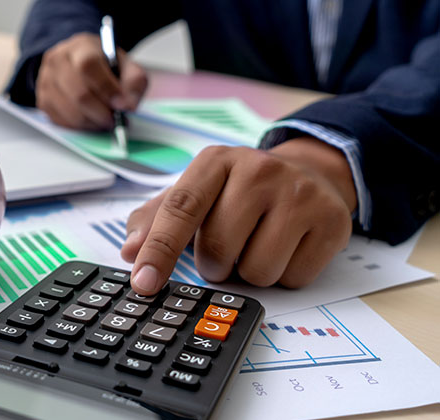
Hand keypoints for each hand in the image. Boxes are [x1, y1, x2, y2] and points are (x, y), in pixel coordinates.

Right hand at [36, 32, 147, 129]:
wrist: (77, 65)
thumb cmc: (103, 66)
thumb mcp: (126, 66)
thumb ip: (134, 82)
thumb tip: (128, 106)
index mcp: (80, 46)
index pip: (88, 66)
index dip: (106, 88)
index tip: (122, 105)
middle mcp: (57, 61)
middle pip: (79, 93)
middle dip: (102, 112)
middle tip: (115, 119)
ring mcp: (46, 82)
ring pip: (71, 111)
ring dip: (93, 122)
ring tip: (105, 120)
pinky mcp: (43, 101)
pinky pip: (63, 122)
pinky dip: (81, 127)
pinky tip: (91, 120)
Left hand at [121, 137, 356, 294]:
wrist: (310, 173)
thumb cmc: (241, 190)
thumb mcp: (197, 191)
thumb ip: (157, 217)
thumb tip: (130, 250)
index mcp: (217, 161)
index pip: (181, 208)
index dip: (158, 249)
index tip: (143, 283)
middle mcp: (259, 170)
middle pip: (218, 250)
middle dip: (215, 264)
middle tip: (226, 247)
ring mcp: (300, 194)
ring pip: (257, 271)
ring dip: (250, 272)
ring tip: (257, 243)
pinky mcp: (332, 221)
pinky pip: (293, 278)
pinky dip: (284, 275)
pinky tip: (287, 247)